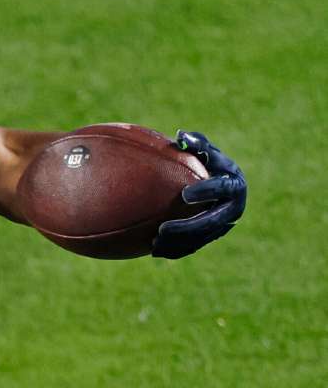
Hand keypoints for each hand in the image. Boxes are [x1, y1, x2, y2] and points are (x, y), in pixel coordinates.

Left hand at [153, 130, 246, 258]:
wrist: (215, 182)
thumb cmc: (206, 160)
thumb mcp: (205, 150)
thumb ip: (196, 143)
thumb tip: (181, 136)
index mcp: (233, 185)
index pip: (222, 190)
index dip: (206, 192)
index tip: (184, 194)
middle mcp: (233, 208)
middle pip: (211, 222)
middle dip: (187, 227)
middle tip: (162, 228)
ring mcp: (223, 225)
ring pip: (201, 238)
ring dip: (179, 243)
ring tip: (154, 243)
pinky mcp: (211, 236)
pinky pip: (194, 246)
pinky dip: (176, 250)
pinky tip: (154, 251)